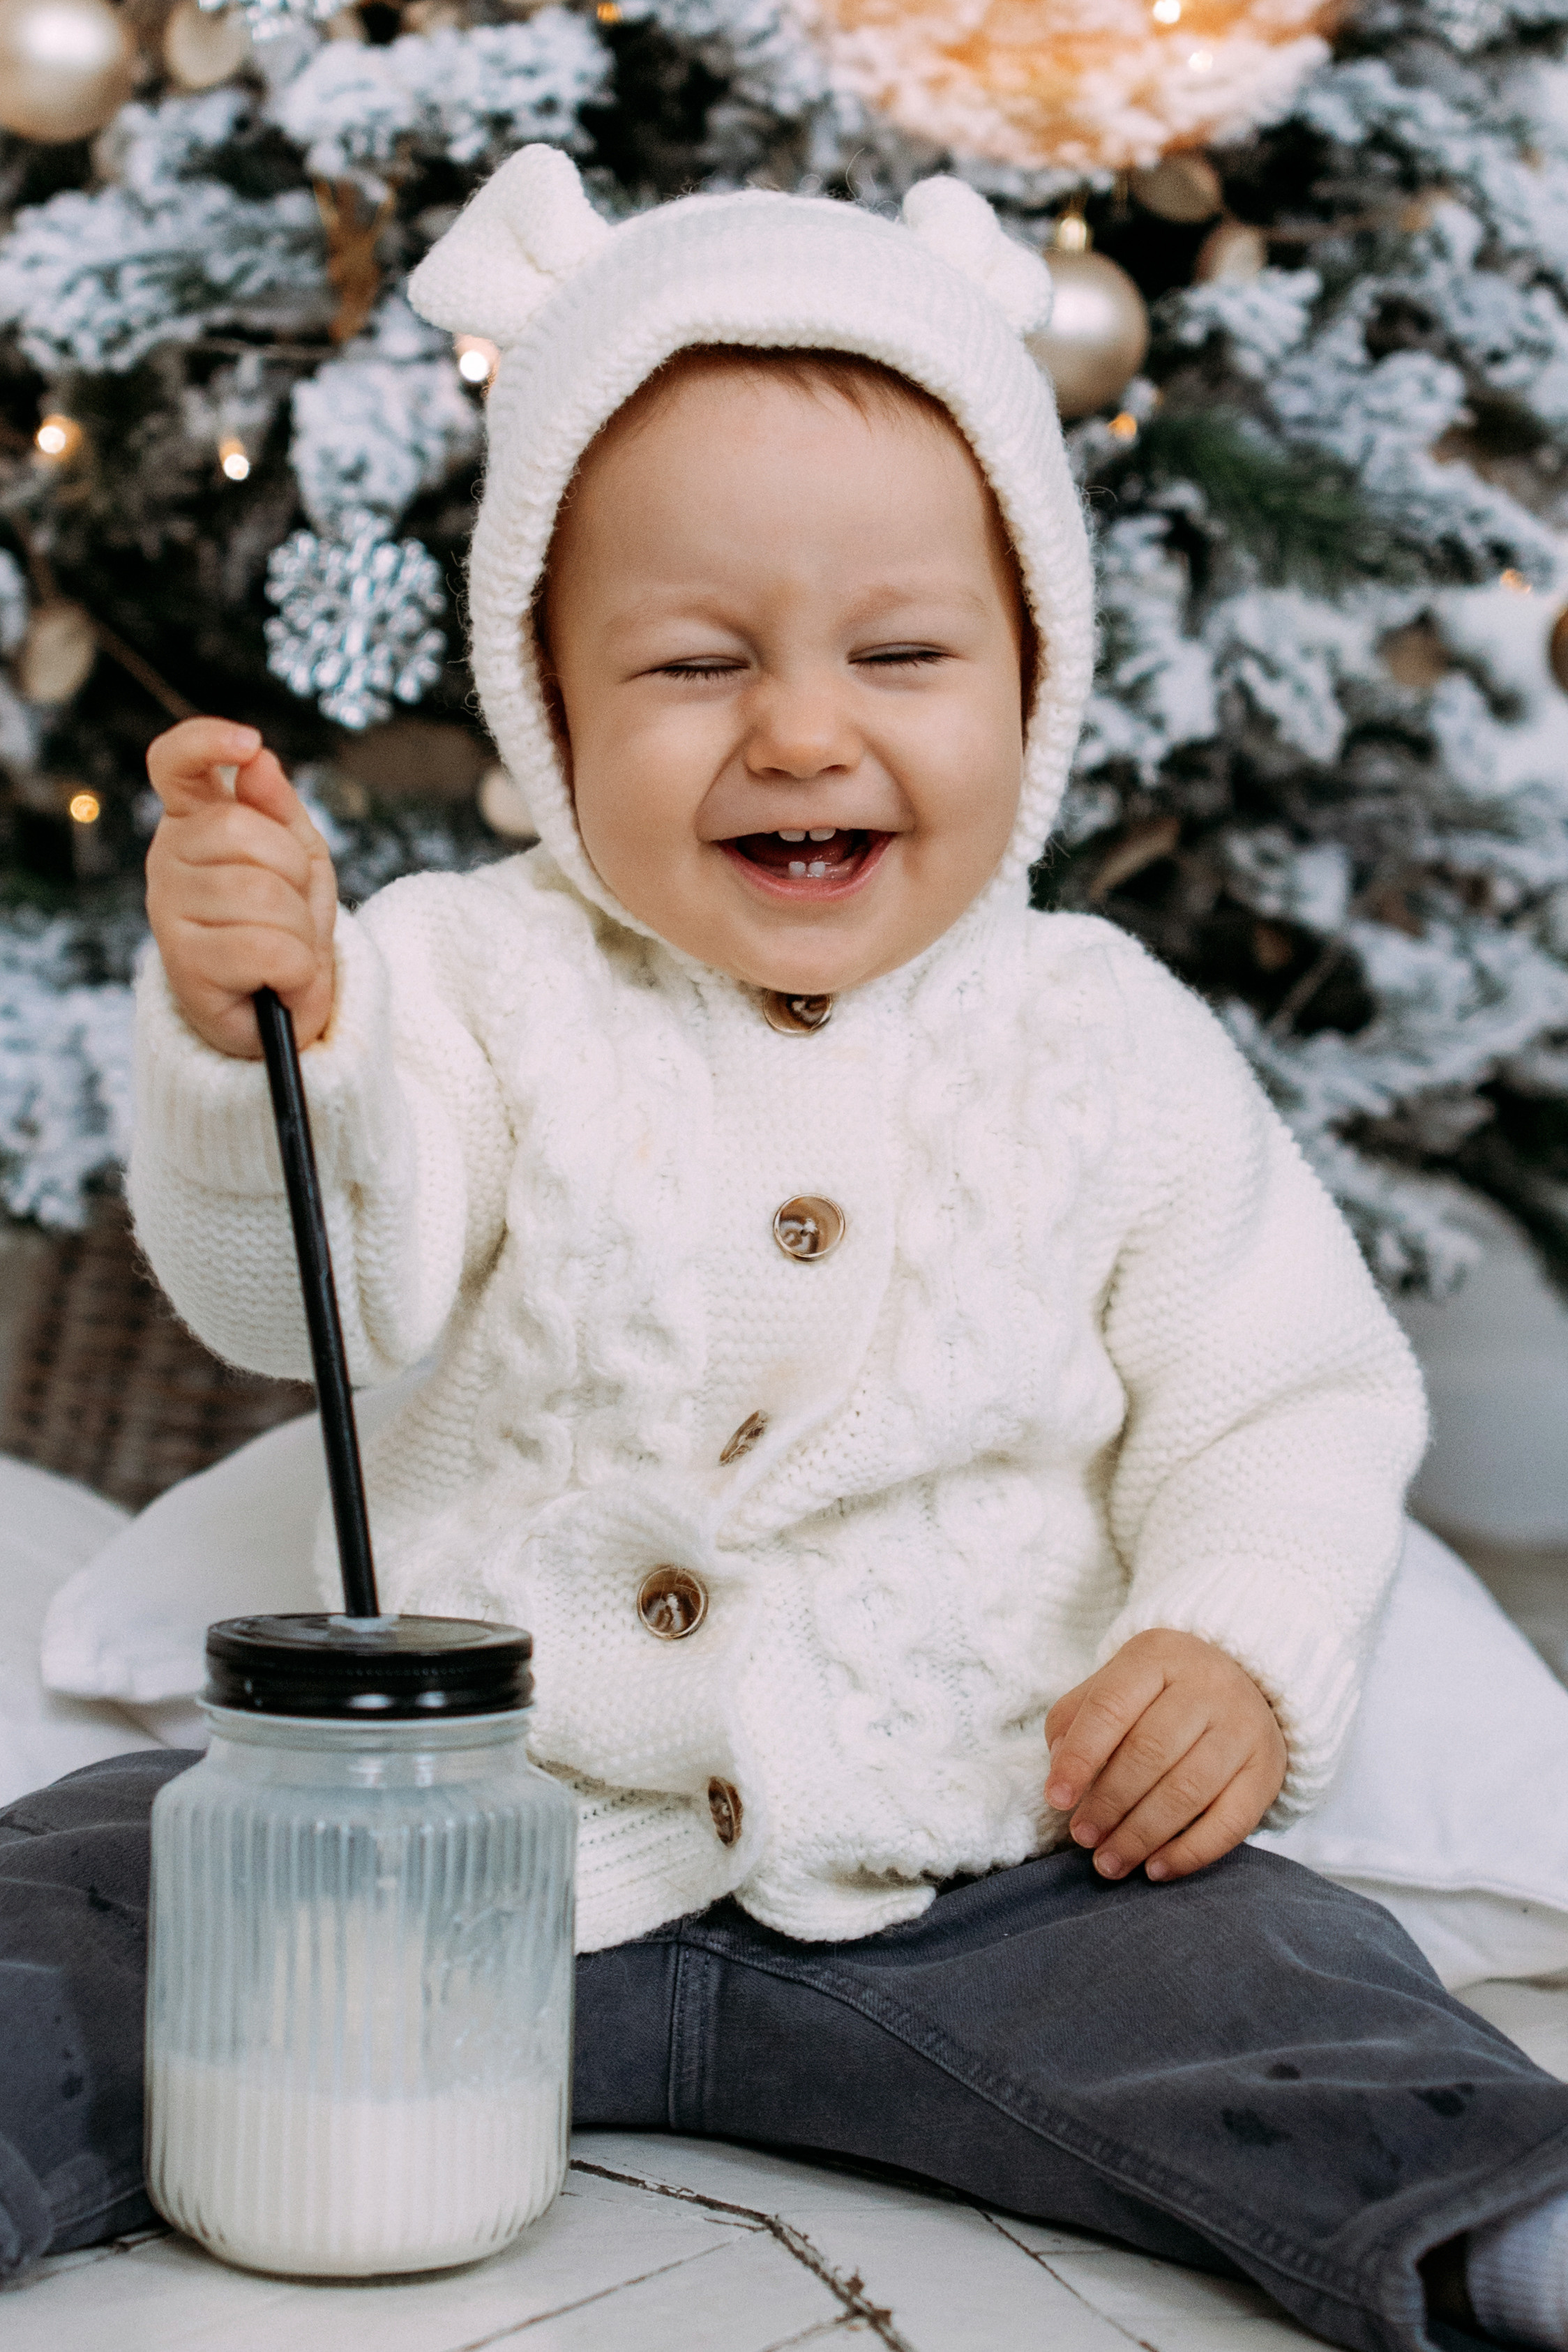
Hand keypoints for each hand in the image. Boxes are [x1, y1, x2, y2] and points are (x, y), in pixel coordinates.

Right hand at [144, 717, 337, 1059]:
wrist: (281, 1006)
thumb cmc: (284, 920)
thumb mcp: (298, 855)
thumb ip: (278, 806)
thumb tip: (258, 760)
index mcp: (191, 819)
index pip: (174, 762)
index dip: (205, 741)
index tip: (248, 744)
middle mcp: (166, 857)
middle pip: (244, 832)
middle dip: (294, 872)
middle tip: (290, 908)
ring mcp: (167, 910)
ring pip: (263, 894)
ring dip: (299, 927)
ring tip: (286, 947)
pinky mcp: (183, 965)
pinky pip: (268, 949)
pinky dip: (298, 968)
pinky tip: (281, 980)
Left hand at [1044, 1629, 1286, 1884]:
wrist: (1243, 1681)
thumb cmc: (1158, 1693)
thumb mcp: (1115, 1684)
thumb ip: (1076, 1719)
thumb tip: (1060, 1770)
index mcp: (1157, 1657)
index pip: (1111, 1707)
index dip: (1080, 1757)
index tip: (1057, 1799)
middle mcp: (1207, 1686)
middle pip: (1150, 1753)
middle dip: (1109, 1803)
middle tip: (1083, 1837)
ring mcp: (1244, 1728)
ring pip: (1187, 1791)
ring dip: (1141, 1835)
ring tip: (1109, 1862)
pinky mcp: (1267, 1770)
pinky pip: (1230, 1822)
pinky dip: (1189, 1853)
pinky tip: (1156, 1870)